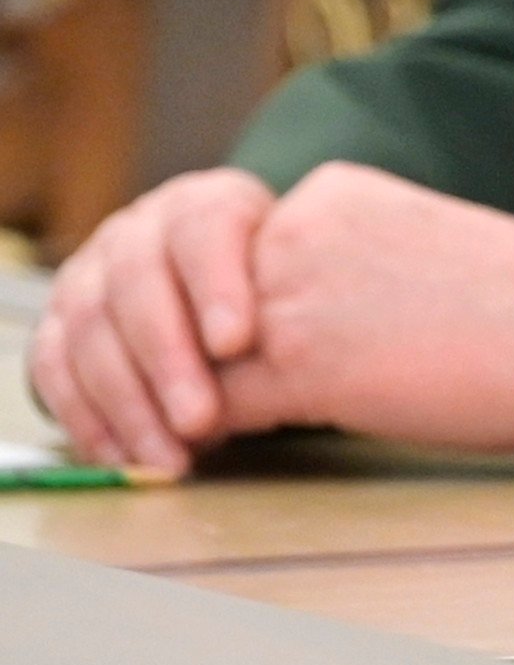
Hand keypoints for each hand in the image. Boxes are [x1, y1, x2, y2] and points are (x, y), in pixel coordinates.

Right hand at [27, 167, 278, 472]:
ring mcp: (88, 275)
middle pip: (138, 285)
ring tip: (170, 459)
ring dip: (128, 403)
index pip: (203, 228)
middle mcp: (137, 232)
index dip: (216, 284)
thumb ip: (293, 299)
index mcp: (202, 205)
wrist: (223, 290)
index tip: (237, 343)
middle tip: (200, 420)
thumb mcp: (294, 276)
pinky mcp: (56, 323)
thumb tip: (309, 353)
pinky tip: (122, 459)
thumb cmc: (277, 287)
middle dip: (168, 360)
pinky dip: (87, 418)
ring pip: (89, 332)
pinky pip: (54, 370)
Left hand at [200, 165, 513, 452]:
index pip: (235, 260)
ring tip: (177, 442)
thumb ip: (346, 271)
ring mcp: (291, 296)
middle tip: (176, 412)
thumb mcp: (415, 248)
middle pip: (197, 305)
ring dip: (178, 404)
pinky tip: (210, 457)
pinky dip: (199, 437)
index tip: (222, 359)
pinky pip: (212, 405)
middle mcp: (297, 232)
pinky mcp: (299, 365)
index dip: (224, 319)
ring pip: (189, 357)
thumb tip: (313, 332)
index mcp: (331, 196)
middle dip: (183, 363)